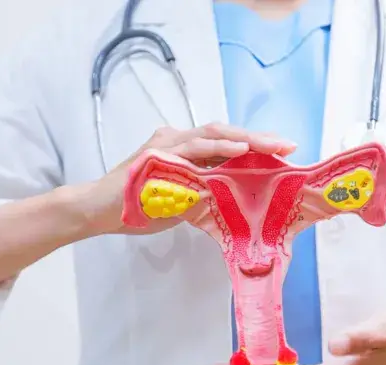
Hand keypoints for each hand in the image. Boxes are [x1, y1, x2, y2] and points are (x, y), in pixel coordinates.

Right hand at [74, 123, 295, 235]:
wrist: (97, 210)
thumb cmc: (139, 205)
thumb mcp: (183, 199)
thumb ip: (208, 192)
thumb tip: (240, 198)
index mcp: (187, 150)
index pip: (227, 143)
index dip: (257, 146)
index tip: (285, 152)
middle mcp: (178, 140)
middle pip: (225, 133)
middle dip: (259, 138)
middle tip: (288, 145)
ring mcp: (167, 144)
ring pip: (212, 135)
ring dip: (245, 140)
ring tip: (272, 145)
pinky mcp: (156, 155)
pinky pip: (192, 148)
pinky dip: (217, 147)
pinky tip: (238, 149)